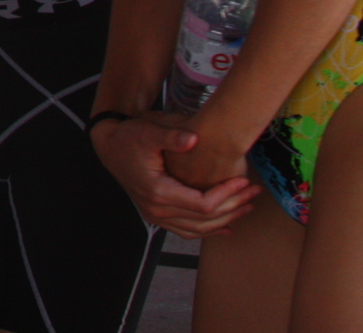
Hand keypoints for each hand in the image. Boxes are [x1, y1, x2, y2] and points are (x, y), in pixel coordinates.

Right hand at [91, 114, 257, 238]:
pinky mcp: (156, 216)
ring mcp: (156, 216)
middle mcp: (157, 209)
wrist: (109, 146)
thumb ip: (172, 136)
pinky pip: (187, 231)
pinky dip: (208, 231)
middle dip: (234, 206)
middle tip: (253, 192)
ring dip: (226, 220)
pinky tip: (226, 226)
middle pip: (206, 219)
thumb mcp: (149, 131)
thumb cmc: (129, 137)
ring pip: (199, 230)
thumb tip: (194, 138)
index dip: (227, 195)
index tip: (244, 181)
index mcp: (158, 191)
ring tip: (247, 207)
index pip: (203, 204)